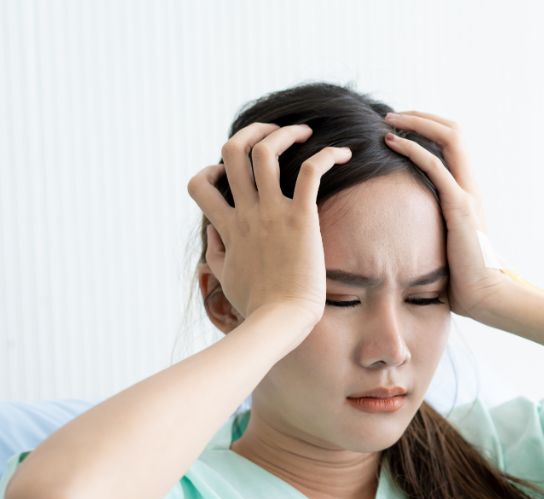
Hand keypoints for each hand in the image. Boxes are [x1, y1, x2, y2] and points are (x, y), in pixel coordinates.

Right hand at [186, 122, 351, 328]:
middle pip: (232, 151)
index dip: (211, 171)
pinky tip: (343, 154)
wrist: (281, 321)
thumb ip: (216, 250)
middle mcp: (246, 213)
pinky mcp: (301, 218)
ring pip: (265, 151)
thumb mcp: (226, 277)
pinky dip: (326, 154)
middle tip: (273, 133)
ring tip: (303, 132)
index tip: (231, 176)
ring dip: (284, 133)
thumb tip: (212, 230)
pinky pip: (310, 171)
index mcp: (227, 227)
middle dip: (251, 132)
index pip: (200, 184)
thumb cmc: (258, 306)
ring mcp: (272, 213)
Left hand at [381, 113, 507, 320]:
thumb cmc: (462, 277)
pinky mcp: (459, 206)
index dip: (428, 128)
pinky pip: (436, 166)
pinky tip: (392, 142)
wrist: (484, 294)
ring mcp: (467, 193)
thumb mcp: (445, 242)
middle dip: (421, 117)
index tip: (400, 127)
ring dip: (416, 123)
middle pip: (453, 132)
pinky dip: (413, 149)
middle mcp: (470, 185)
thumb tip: (407, 228)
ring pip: (448, 138)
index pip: (453, 144)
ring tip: (389, 120)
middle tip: (391, 115)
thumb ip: (432, 226)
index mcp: (468, 191)